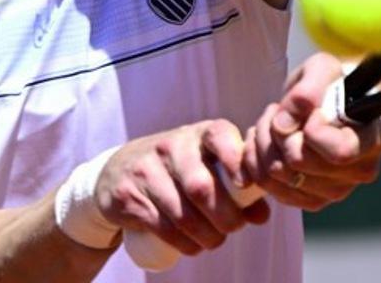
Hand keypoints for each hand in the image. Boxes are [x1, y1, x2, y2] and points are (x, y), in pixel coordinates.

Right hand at [94, 120, 269, 256]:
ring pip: (182, 213)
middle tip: (234, 227)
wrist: (117, 171)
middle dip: (224, 216)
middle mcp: (170, 146)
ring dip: (206, 236)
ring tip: (215, 240)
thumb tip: (262, 214)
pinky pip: (162, 227)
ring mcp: (146, 170)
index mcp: (197, 133)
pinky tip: (192, 246)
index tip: (246, 185)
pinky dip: (184, 243)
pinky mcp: (128, 196)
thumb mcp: (204, 165)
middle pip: (201, 186)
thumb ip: (237, 186)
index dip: (235, 159)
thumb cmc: (176, 169)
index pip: (219, 135)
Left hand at [244, 53, 380, 210]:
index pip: (340, 152)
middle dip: (277, 131)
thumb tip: (285, 123)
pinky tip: (268, 142)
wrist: (331, 104)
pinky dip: (258, 161)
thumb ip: (308, 89)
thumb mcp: (323, 69)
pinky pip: (270, 187)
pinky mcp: (312, 201)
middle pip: (299, 163)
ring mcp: (337, 191)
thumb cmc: (332, 85)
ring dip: (264, 144)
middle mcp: (361, 170)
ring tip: (272, 123)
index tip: (311, 112)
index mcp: (376, 138)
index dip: (312, 131)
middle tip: (278, 112)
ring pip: (278, 175)